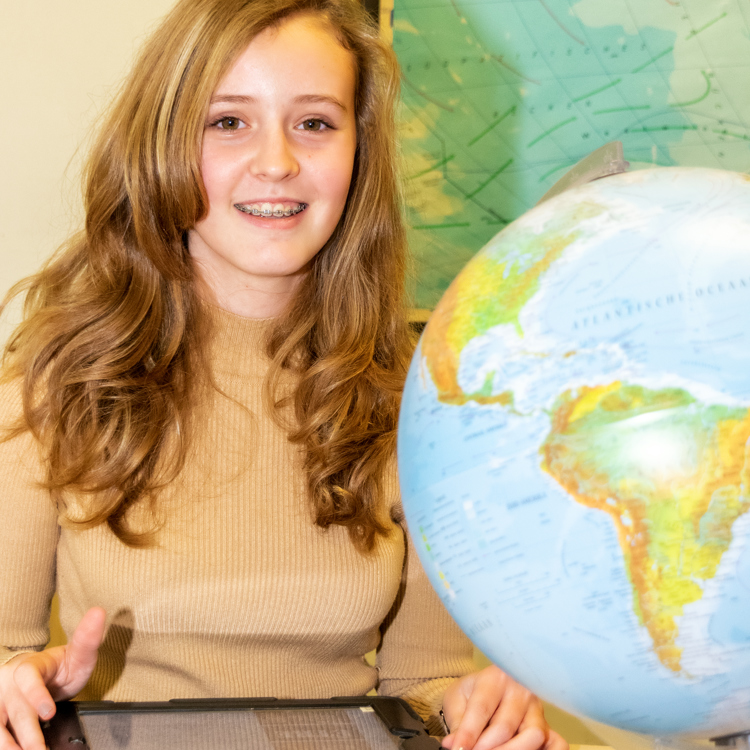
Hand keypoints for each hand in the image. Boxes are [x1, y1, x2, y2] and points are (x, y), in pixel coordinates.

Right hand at [0, 607, 105, 749]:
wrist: (42, 676)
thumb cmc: (60, 666)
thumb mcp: (77, 653)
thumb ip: (87, 638)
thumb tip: (99, 612)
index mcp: (28, 667)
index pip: (27, 679)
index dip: (36, 696)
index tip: (49, 712)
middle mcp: (8, 686)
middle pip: (16, 711)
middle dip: (29, 734)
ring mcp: (0, 705)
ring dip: (11, 746)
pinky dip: (9, 746)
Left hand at [440, 665, 567, 749]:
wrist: (486, 688)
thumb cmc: (472, 693)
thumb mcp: (457, 700)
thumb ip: (457, 721)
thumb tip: (453, 744)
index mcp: (495, 677)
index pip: (482, 708)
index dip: (468, 733)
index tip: (458, 749)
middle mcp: (521, 690)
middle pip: (506, 726)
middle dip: (487, 747)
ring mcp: (537, 709)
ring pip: (533, 735)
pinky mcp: (549, 727)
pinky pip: (557, 743)